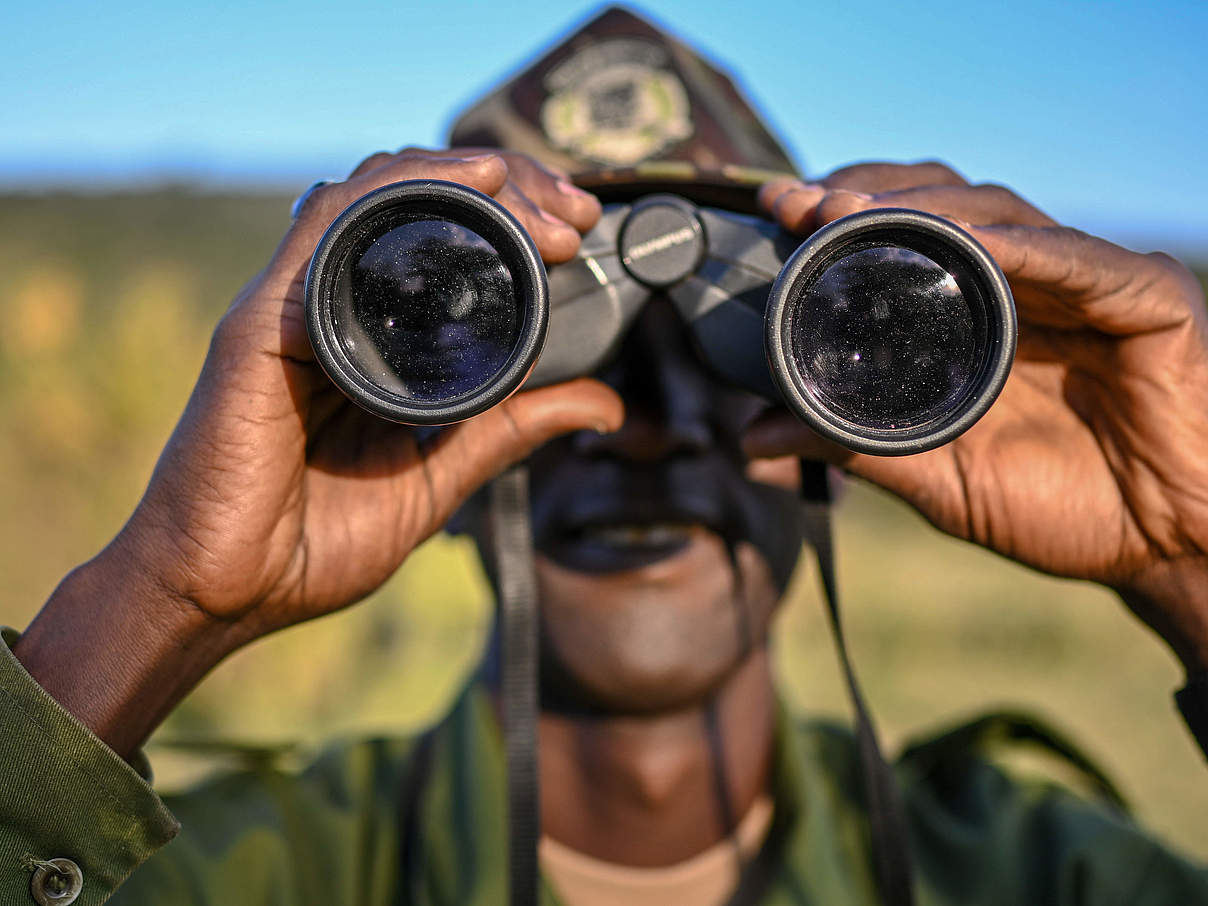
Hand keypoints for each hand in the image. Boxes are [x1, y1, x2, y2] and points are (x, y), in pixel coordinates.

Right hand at [15, 149, 622, 753]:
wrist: (225, 592)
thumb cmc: (310, 542)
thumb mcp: (438, 475)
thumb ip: (511, 430)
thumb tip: (602, 405)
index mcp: (374, 342)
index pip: (443, 247)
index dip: (515, 221)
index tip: (580, 230)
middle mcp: (335, 310)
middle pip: (417, 205)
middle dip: (506, 189)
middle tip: (574, 211)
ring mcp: (296, 307)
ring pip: (377, 196)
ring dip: (462, 178)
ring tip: (533, 195)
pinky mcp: (264, 321)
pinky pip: (329, 226)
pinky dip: (401, 191)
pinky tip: (466, 182)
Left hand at [752, 162, 1207, 670]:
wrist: (1170, 546)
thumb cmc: (1066, 505)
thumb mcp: (939, 474)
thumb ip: (853, 447)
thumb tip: (754, 440)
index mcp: (978, 317)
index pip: (907, 236)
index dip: (843, 218)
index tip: (775, 211)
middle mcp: (1027, 285)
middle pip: (944, 204)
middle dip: (868, 195)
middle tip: (798, 201)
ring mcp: (1087, 282)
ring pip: (1002, 215)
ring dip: (926, 209)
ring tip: (854, 210)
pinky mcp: (1147, 296)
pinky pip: (1080, 261)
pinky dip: (1024, 248)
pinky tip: (972, 244)